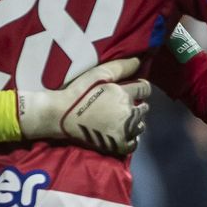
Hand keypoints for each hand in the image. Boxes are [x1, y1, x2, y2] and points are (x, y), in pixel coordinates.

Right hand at [18, 58, 149, 154]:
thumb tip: (140, 61)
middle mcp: (128, 113)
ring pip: (141, 125)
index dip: (141, 88)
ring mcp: (124, 131)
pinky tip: (123, 132)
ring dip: (135, 121)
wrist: (61, 115)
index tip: (135, 89)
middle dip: (138, 105)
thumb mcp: (98, 74)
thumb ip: (121, 67)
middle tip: (124, 105)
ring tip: (122, 119)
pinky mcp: (119, 145)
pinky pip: (134, 143)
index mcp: (124, 94)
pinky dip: (132, 138)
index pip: (145, 89)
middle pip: (144, 108)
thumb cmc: (78, 92)